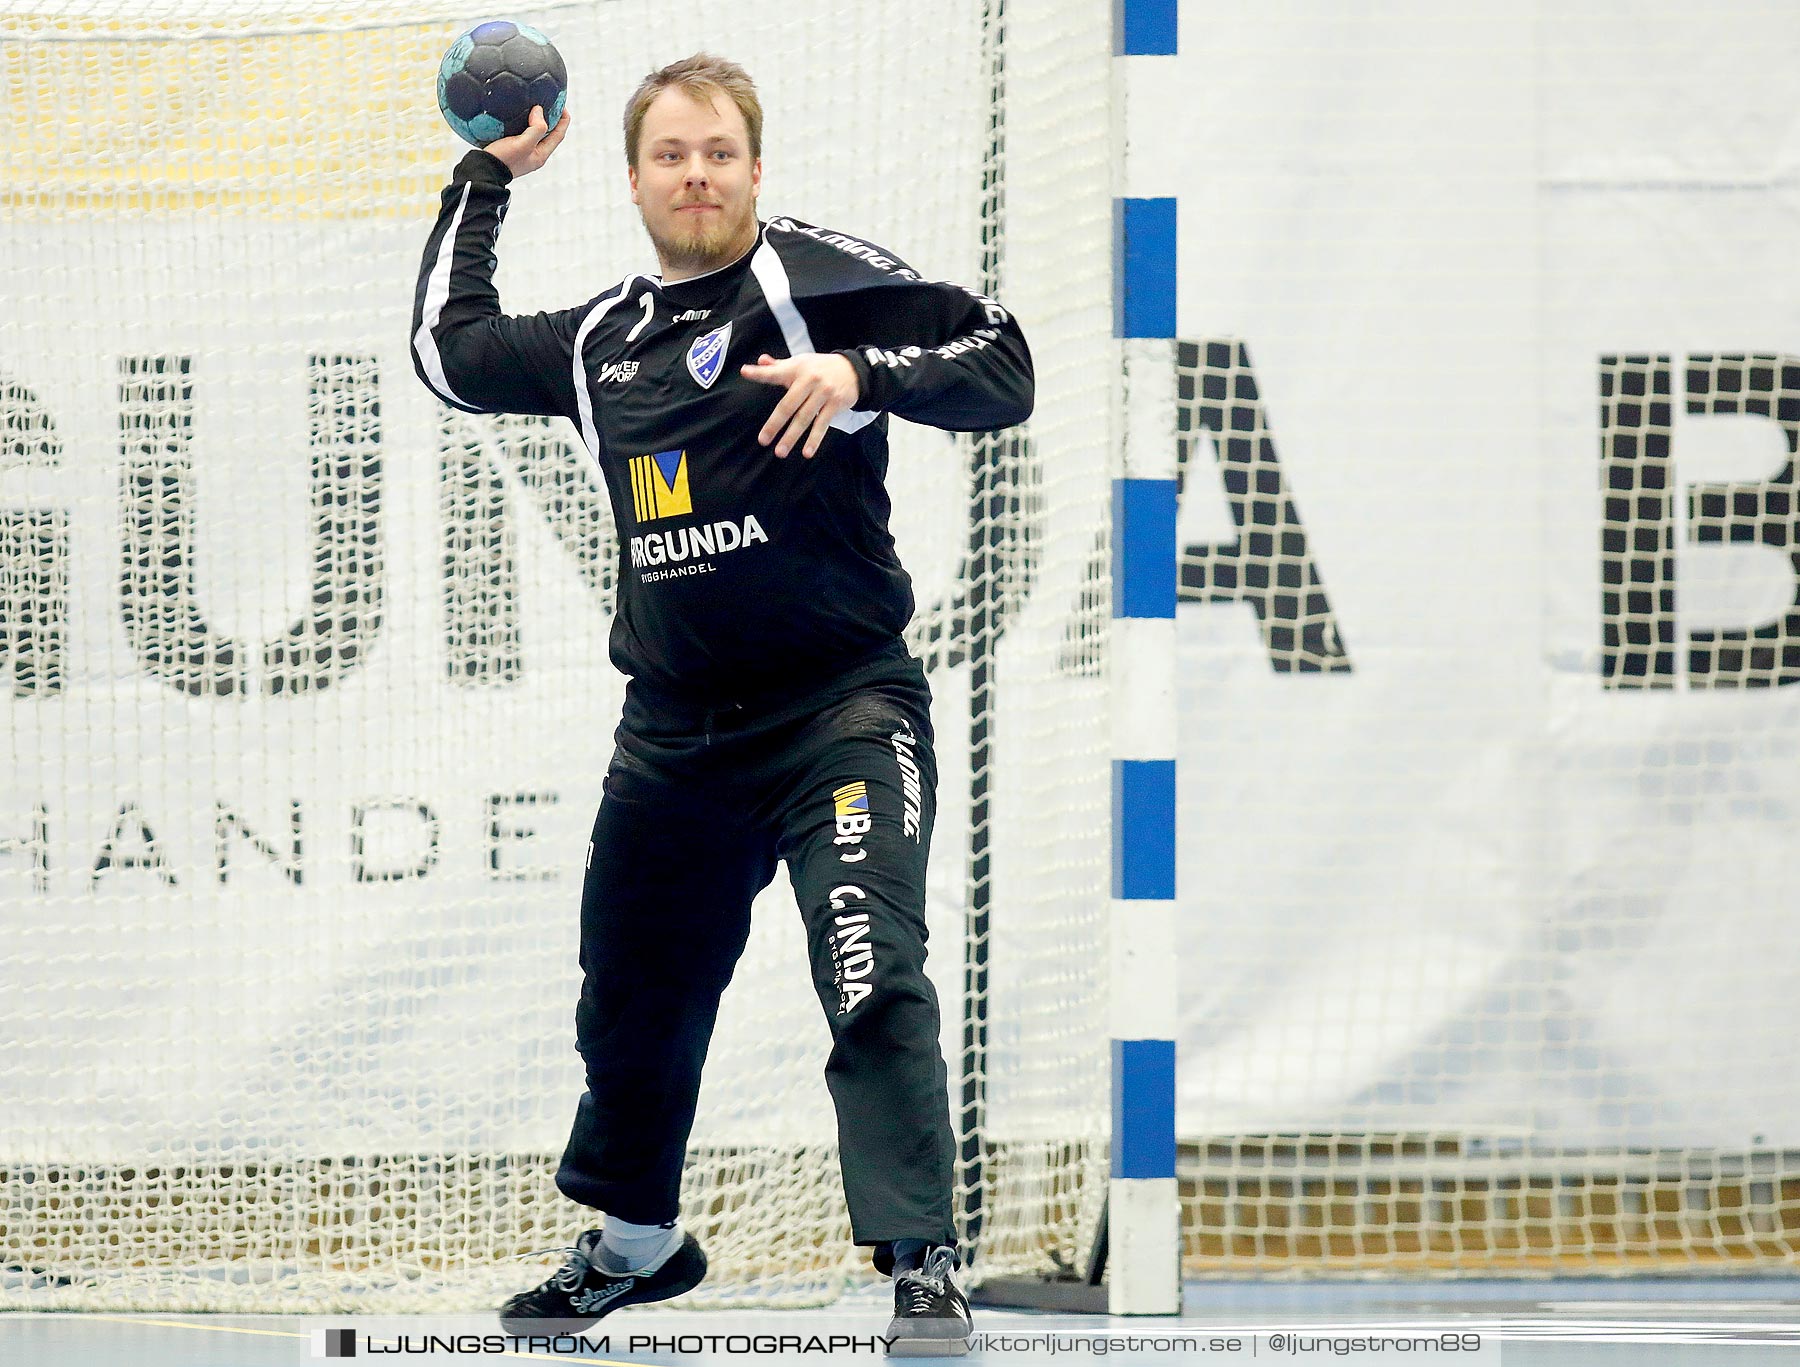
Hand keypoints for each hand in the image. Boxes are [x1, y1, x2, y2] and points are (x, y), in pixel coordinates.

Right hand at [485, 104, 569, 178]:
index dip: (564, 120)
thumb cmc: (504, 159)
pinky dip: (521, 122)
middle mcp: (533, 154)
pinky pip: (520, 132)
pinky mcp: (509, 148)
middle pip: (548, 133)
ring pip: (534, 132)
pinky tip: (515, 114)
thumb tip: (539, 111)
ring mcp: (522, 152)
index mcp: (540, 155)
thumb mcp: (523, 144)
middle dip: (551, 118)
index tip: (562, 104)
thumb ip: (536, 128)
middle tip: (548, 102)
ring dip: (535, 119)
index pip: (559, 135)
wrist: (482, 171)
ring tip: (532, 104)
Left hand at [740, 353, 859, 457]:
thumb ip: (780, 365)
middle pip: (788, 405)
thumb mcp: (801, 362)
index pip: (775, 372)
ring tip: (780, 452)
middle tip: (763, 440)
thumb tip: (761, 361)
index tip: (745, 372)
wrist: (854, 370)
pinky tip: (807, 452)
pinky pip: (822, 424)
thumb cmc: (821, 368)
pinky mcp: (835, 405)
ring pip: (804, 418)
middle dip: (775, 424)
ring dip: (791, 437)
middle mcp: (809, 380)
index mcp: (797, 369)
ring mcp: (823, 393)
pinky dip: (814, 440)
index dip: (760, 373)